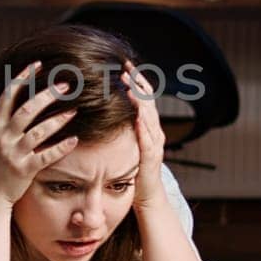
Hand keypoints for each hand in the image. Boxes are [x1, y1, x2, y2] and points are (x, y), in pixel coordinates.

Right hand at [0, 62, 78, 207]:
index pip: (8, 96)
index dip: (22, 79)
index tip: (37, 65)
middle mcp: (4, 138)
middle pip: (26, 111)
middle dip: (46, 96)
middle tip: (65, 86)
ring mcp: (14, 154)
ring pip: (38, 132)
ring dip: (57, 120)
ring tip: (74, 110)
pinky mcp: (25, 170)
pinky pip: (45, 156)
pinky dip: (60, 148)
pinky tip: (74, 140)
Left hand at [122, 62, 165, 208]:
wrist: (148, 196)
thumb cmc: (134, 168)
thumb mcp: (127, 142)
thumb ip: (121, 126)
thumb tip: (104, 106)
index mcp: (149, 126)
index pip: (145, 97)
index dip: (136, 80)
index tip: (125, 64)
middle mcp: (155, 131)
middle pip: (149, 102)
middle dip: (138, 84)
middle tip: (126, 68)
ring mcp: (155, 144)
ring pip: (150, 118)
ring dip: (140, 102)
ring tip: (130, 87)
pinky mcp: (151, 159)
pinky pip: (148, 141)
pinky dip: (143, 128)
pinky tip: (137, 118)